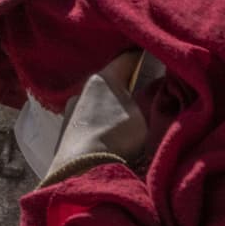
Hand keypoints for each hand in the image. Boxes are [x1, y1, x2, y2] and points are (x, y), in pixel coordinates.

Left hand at [49, 52, 151, 174]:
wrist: (82, 168)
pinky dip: (103, 124)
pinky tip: (113, 137)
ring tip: (131, 122)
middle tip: (148, 97)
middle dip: (130, 88)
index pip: (128, 58)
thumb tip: (158, 90)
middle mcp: (83, 89)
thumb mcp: (146, 115)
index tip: (158, 60)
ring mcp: (71, 111)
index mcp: (103, 78)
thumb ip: (153, 100)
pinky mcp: (66, 131)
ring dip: (115, 108)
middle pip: (112, 83)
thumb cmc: (117, 135)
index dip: (145, 58)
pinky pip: (91, 120)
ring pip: (100, 103)